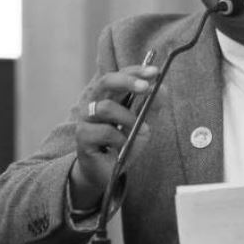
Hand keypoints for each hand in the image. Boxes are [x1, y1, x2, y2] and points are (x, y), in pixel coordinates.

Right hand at [70, 65, 159, 208]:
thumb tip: (161, 88)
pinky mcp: (82, 136)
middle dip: (128, 81)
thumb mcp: (143, 123)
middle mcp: (95, 102)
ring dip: (128, 118)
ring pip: (106, 108)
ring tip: (142, 130)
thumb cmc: (124, 143)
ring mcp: (86, 118)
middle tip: (147, 87)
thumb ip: (152, 106)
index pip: (121, 74)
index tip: (155, 72)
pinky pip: (103, 132)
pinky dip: (119, 139)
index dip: (137, 71)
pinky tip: (122, 146)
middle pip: (106, 81)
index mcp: (110, 95)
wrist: (107, 172)